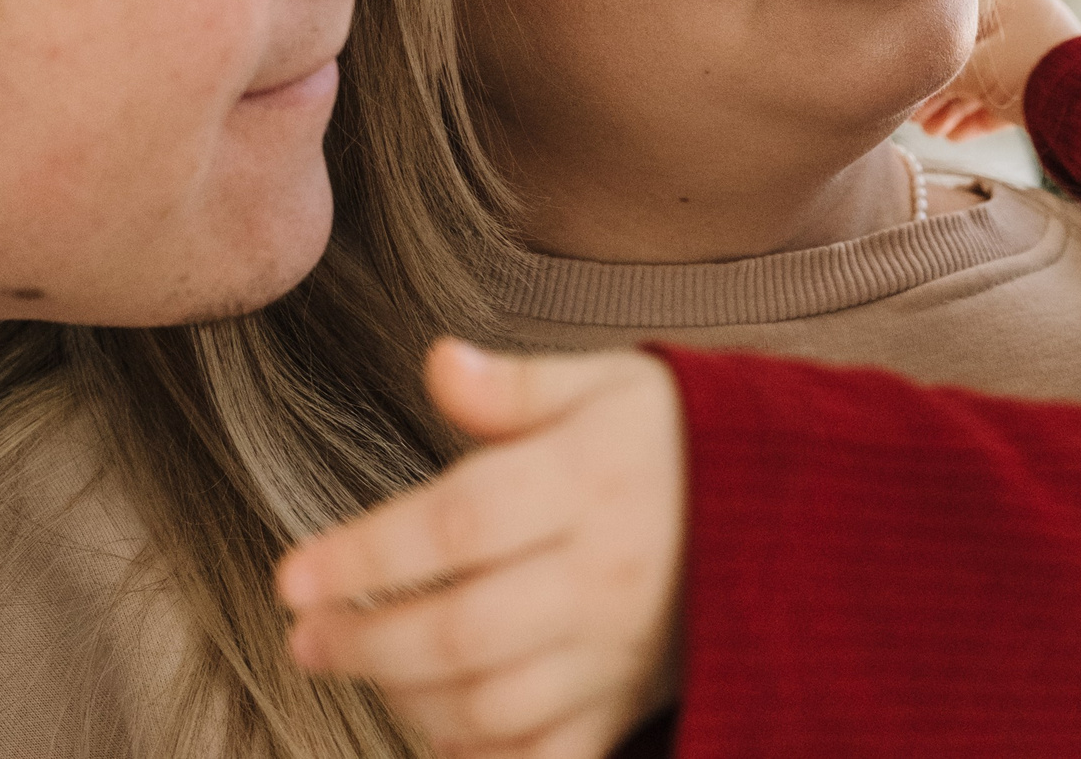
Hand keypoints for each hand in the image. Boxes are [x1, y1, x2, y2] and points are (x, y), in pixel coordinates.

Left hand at [276, 341, 685, 758]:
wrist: (787, 511)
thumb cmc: (672, 439)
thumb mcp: (605, 384)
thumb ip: (514, 387)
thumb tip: (438, 360)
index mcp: (592, 481)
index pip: (461, 525)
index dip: (368, 554)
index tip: (293, 574)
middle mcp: (606, 575)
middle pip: (465, 629)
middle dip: (367, 641)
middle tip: (305, 636)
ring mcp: (619, 652)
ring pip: (495, 705)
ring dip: (406, 700)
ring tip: (358, 666)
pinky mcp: (627, 704)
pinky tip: (435, 731)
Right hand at [914, 0, 1080, 141]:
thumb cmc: (1025, 72)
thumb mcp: (973, 68)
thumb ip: (939, 74)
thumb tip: (911, 84)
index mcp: (1017, 4)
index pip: (961, 27)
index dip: (931, 56)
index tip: (909, 82)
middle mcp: (1031, 27)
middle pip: (973, 58)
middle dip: (942, 92)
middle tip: (916, 117)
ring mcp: (1042, 59)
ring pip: (989, 83)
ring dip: (957, 109)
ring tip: (933, 134)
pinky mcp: (1050, 91)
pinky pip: (1008, 101)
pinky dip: (981, 118)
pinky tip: (955, 138)